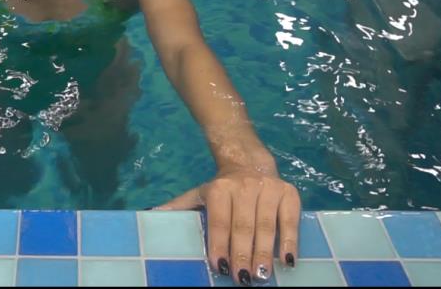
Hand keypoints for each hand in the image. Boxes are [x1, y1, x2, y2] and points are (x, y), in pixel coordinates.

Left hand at [155, 172, 299, 285]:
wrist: (249, 163)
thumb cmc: (221, 189)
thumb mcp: (198, 194)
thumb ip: (178, 206)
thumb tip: (149, 214)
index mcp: (219, 189)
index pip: (219, 221)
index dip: (219, 244)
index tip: (220, 267)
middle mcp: (244, 186)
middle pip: (243, 226)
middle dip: (242, 254)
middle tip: (243, 278)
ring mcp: (268, 189)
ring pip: (267, 225)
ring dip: (265, 252)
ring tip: (262, 275)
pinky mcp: (289, 193)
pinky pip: (290, 220)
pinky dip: (290, 241)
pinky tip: (287, 260)